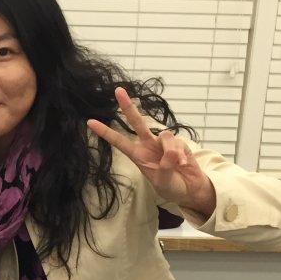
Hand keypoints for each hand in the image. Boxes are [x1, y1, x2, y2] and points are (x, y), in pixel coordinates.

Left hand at [87, 87, 215, 217]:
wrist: (190, 188)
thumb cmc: (171, 187)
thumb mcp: (163, 182)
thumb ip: (165, 167)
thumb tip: (169, 151)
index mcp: (138, 155)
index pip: (119, 141)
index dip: (105, 132)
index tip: (90, 122)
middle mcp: (148, 145)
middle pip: (137, 122)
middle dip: (128, 106)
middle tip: (118, 91)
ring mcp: (163, 142)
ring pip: (164, 135)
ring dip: (170, 150)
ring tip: (177, 165)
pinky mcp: (178, 142)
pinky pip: (178, 142)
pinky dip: (180, 154)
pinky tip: (182, 164)